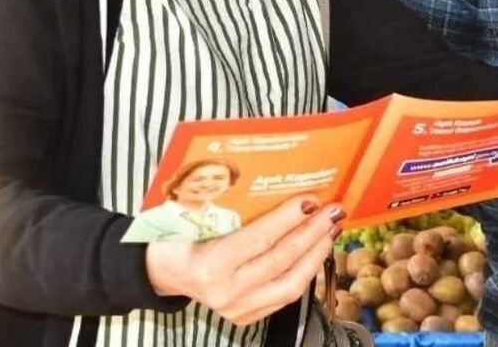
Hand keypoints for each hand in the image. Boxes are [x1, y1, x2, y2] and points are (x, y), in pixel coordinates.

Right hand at [145, 195, 343, 326]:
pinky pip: (286, 296)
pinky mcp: (247, 318)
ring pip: (291, 283)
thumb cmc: (180, 236)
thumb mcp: (196, 217)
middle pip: (281, 260)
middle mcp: (226, 292)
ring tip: (331, 231)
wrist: (164, 273)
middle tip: (333, 210)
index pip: (259, 239)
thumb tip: (277, 178)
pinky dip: (305, 272)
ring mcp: (238, 309)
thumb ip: (232, 207)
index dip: (289, 218)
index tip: (312, 198)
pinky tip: (316, 252)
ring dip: (316, 254)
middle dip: (312, 233)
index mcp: (209, 264)